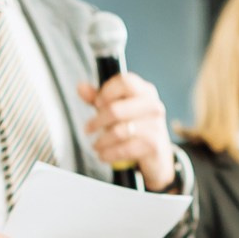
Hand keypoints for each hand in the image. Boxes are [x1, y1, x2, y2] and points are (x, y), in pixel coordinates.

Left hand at [79, 71, 177, 191]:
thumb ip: (99, 98)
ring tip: (96, 145)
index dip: (106, 92)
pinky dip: (109, 154)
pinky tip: (103, 155)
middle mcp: (153, 105)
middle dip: (97, 121)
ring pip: (118, 132)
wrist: (157, 153)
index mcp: (145, 91)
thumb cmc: (135, 126)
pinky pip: (124, 149)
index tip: (97, 103)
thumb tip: (81, 87)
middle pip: (116, 109)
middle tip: (88, 129)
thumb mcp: (118, 109)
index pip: (125, 82)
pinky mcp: (154, 145)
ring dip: (101, 141)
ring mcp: (155, 125)